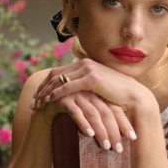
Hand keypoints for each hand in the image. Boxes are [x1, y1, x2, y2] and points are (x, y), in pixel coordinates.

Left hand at [32, 58, 148, 116]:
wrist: (134, 95)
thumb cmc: (117, 94)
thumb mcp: (97, 88)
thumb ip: (85, 86)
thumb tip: (74, 94)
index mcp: (84, 63)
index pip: (58, 72)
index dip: (46, 84)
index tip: (38, 95)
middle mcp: (84, 63)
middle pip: (55, 75)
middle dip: (42, 89)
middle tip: (33, 102)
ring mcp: (88, 69)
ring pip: (59, 80)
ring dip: (46, 93)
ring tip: (37, 105)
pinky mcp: (92, 78)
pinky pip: (68, 86)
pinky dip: (56, 94)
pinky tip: (49, 102)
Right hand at [38, 90, 135, 151]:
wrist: (43, 111)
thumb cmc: (68, 118)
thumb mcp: (87, 116)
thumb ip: (101, 120)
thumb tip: (122, 138)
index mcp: (96, 95)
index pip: (114, 109)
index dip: (124, 124)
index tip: (133, 139)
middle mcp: (87, 92)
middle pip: (106, 112)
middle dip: (114, 131)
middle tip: (119, 149)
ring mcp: (74, 94)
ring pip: (92, 113)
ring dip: (101, 131)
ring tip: (106, 146)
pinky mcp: (61, 99)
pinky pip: (74, 111)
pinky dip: (82, 123)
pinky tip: (88, 134)